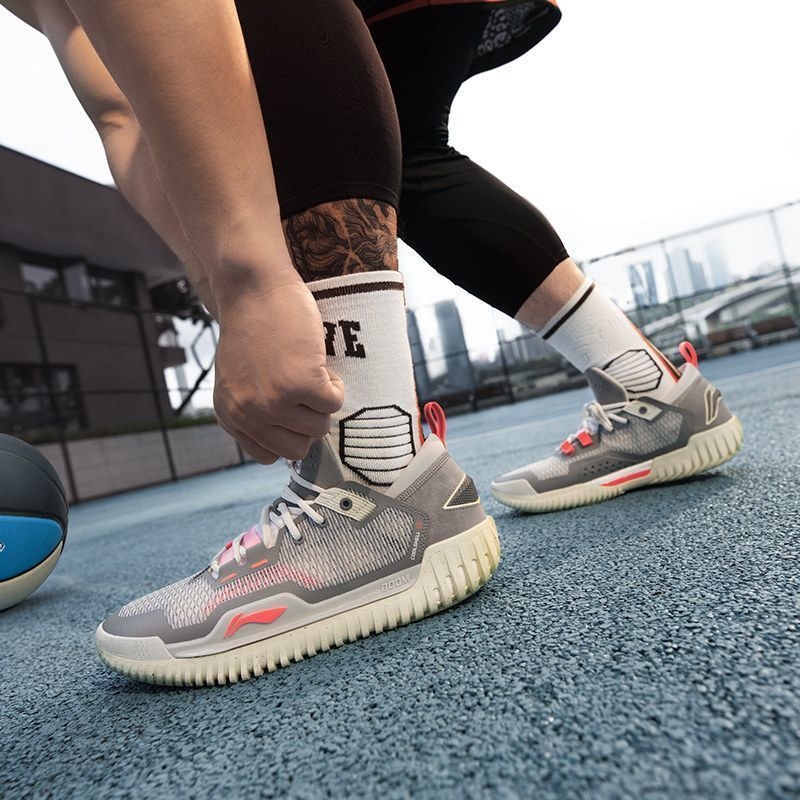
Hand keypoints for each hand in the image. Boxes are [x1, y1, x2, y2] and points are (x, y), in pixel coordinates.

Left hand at [213, 278, 343, 462]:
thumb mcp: (238, 380)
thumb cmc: (251, 328)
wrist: (254, 289)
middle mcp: (248, 414)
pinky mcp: (302, 384)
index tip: (291, 409)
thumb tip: (291, 447)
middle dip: (308, 421)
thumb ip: (254, 412)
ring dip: (322, 400)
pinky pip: (335, 403)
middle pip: (298, 449)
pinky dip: (335, 383)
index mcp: (230, 416)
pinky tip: (317, 361)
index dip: (287, 433)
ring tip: (307, 369)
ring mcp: (274, 402)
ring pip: (320, 427)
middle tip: (302, 389)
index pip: (269, 456)